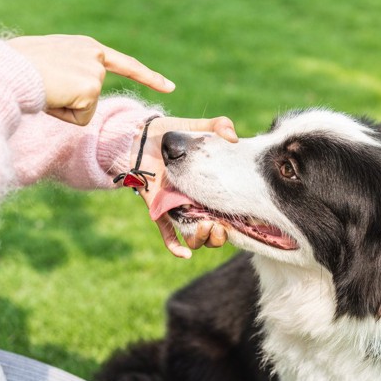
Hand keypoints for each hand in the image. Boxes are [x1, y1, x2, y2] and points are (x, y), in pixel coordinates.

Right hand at [8, 35, 174, 125]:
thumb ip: (73, 71)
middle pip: (93, 95)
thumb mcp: (53, 61)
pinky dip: (65, 115)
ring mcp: (95, 72)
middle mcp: (95, 55)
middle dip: (72, 101)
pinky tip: (53, 98)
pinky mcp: (92, 89)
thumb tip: (80, 95)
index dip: (148, 77)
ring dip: (65, 107)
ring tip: (46, 89)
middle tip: (47, 87)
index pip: (124, 64)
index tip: (169, 86)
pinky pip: (82, 119)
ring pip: (87, 109)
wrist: (10, 69)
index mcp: (87, 47)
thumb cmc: (21, 67)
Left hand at [133, 116, 237, 257]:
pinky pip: (168, 234)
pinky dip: (176, 247)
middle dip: (221, 234)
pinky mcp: (160, 211)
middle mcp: (198, 203)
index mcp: (211, 188)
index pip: (230, 211)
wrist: (136, 137)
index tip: (244, 216)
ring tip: (206, 228)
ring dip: (202, 238)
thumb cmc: (169, 133)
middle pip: (215, 231)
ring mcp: (179, 210)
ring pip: (195, 237)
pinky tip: (183, 254)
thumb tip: (233, 136)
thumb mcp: (195, 127)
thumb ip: (217, 126)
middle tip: (221, 226)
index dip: (240, 219)